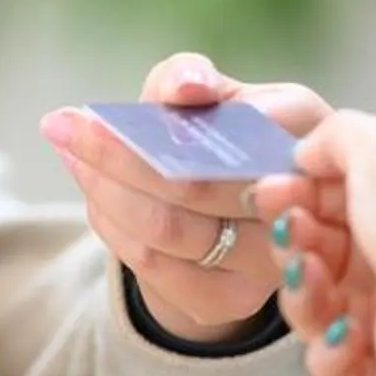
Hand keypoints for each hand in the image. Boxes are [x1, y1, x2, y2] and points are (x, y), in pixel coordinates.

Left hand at [42, 54, 331, 346]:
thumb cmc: (220, 136)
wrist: (226, 216)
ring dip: (105, 189)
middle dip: (118, 154)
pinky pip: (153, 264)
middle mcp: (304, 202)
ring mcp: (271, 259)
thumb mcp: (207, 95)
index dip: (196, 112)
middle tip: (65, 126)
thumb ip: (190, 76)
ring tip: (70, 151)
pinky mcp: (232, 298)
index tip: (130, 103)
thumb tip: (187, 88)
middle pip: (197, 182)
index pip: (266, 119)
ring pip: (168, 228)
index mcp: (310, 132)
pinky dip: (111, 224)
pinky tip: (92, 194)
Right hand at [253, 112, 375, 375]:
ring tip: (312, 273)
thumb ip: (335, 135)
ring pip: (317, 306)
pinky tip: (351, 329)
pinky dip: (331, 346)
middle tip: (286, 226)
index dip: (300, 190)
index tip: (268, 185)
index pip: (341, 198)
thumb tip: (306, 151)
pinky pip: (332, 363)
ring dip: (303, 287)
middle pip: (322, 250)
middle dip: (294, 236)